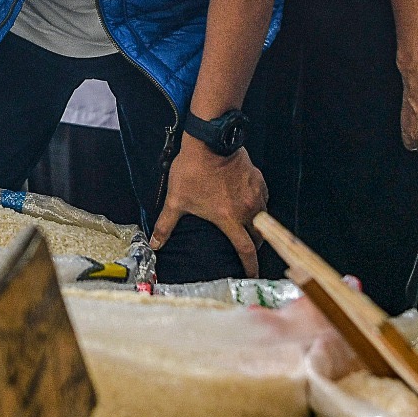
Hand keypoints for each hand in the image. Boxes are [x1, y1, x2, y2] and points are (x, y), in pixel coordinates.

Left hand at [152, 137, 266, 276]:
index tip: (252, 275)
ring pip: (263, 219)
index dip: (250, 266)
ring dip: (257, 227)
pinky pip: (263, 199)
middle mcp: (247, 210)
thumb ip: (166, 225)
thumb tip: (154, 243)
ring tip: (247, 229)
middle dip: (254, 247)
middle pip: (258, 237)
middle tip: (247, 251)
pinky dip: (258, 206)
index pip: (246, 250)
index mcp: (229, 219)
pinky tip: (248, 203)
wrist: (210, 141)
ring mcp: (255, 194)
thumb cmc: (193, 170)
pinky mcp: (258, 180)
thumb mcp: (176, 200)